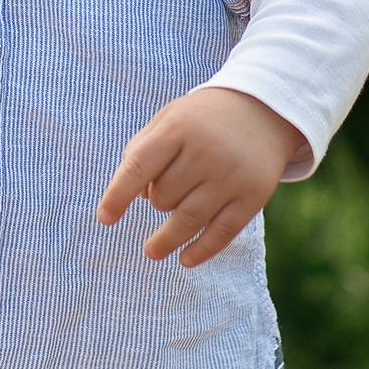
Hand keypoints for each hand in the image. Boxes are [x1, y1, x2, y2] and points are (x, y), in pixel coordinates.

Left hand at [95, 87, 305, 267]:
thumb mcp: (170, 118)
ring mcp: (231, 175)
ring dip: (167, 240)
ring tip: (151, 251)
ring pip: (188, 219)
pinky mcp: (253, 196)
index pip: (138, 167)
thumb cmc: (203, 118)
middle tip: (164, 193)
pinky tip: (185, 259)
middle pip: (164, 196)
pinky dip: (202, 250)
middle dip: (157, 200)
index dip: (117, 195)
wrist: (264, 109)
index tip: (104, 218)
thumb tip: (134, 194)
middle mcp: (204, 152)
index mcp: (177, 128)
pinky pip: (222, 231)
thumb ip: (143, 148)